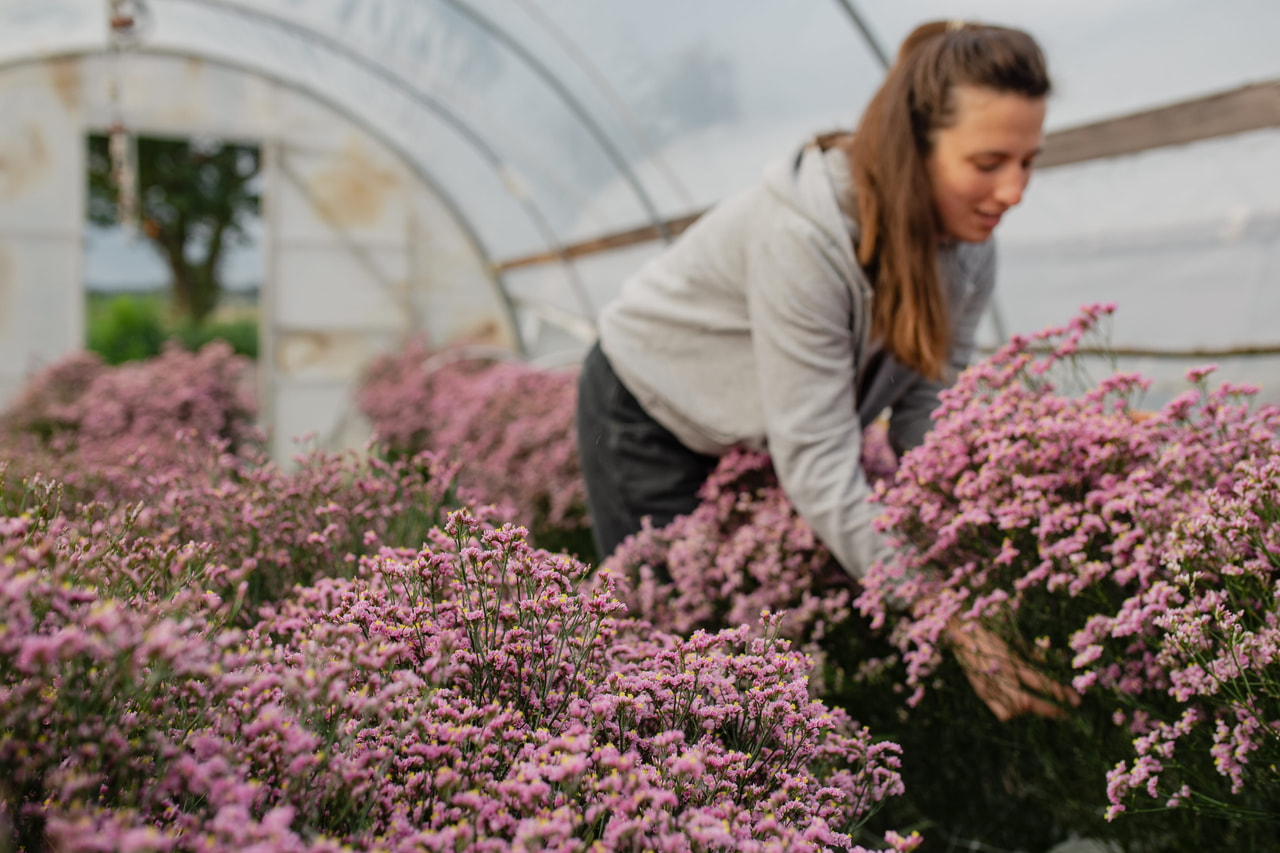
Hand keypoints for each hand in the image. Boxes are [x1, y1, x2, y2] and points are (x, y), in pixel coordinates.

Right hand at [945, 619, 1080, 721]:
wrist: (957, 634)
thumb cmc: (988, 632)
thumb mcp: (1012, 640)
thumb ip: (1031, 653)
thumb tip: (1049, 662)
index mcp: (1009, 660)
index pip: (1040, 682)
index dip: (1060, 692)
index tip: (1076, 702)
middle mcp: (998, 676)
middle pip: (1028, 702)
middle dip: (1050, 710)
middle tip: (1067, 714)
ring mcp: (987, 687)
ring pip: (1015, 710)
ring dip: (1032, 710)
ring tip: (1044, 708)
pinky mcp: (981, 692)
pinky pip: (1002, 712)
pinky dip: (1014, 711)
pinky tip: (1020, 706)